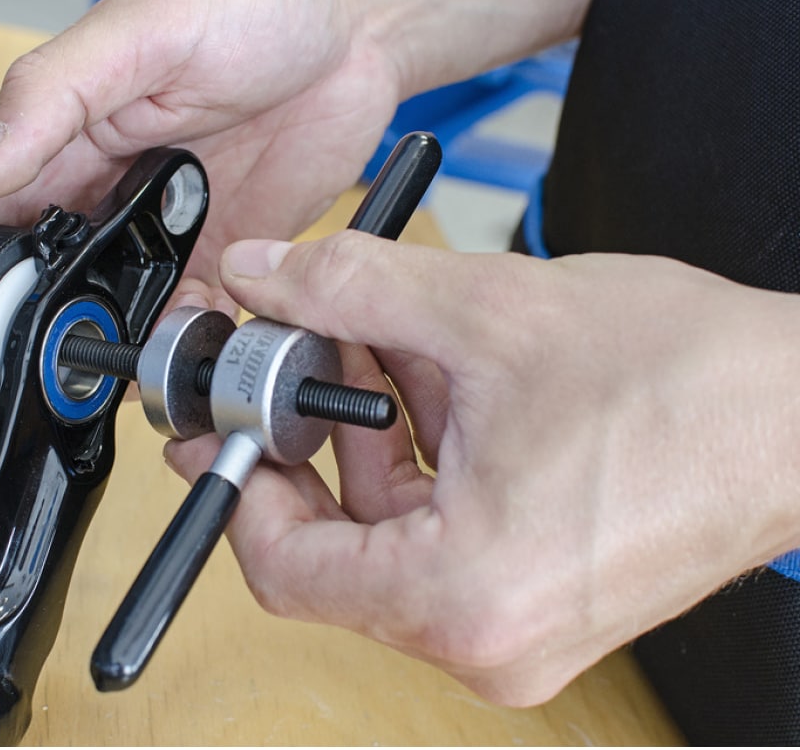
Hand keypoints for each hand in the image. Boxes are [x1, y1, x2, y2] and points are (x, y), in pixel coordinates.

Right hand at [0, 0, 410, 444]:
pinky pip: (180, 329)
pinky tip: (182, 369)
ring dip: (84, 370)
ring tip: (82, 407)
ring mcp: (151, 238)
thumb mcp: (139, 32)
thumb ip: (51, 98)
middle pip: (16, 297)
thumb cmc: (247, 0)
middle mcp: (91, 200)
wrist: (355, 30)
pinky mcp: (213, 261)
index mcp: (52, 143)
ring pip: (95, 326)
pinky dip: (174, 357)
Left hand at [165, 233, 799, 705]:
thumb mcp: (485, 312)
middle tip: (302, 359)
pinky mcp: (544, 603)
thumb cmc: (688, 380)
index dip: (242, 479)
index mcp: (461, 597)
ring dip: (370, 441)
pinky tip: (438, 384)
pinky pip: (443, 541)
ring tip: (388, 350)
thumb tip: (262, 278)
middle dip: (312, 442)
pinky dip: (423, 464)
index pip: (283, 566)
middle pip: (332, 553)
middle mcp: (487, 640)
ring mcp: (519, 631)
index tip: (230, 418)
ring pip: (387, 540)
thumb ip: (346, 289)